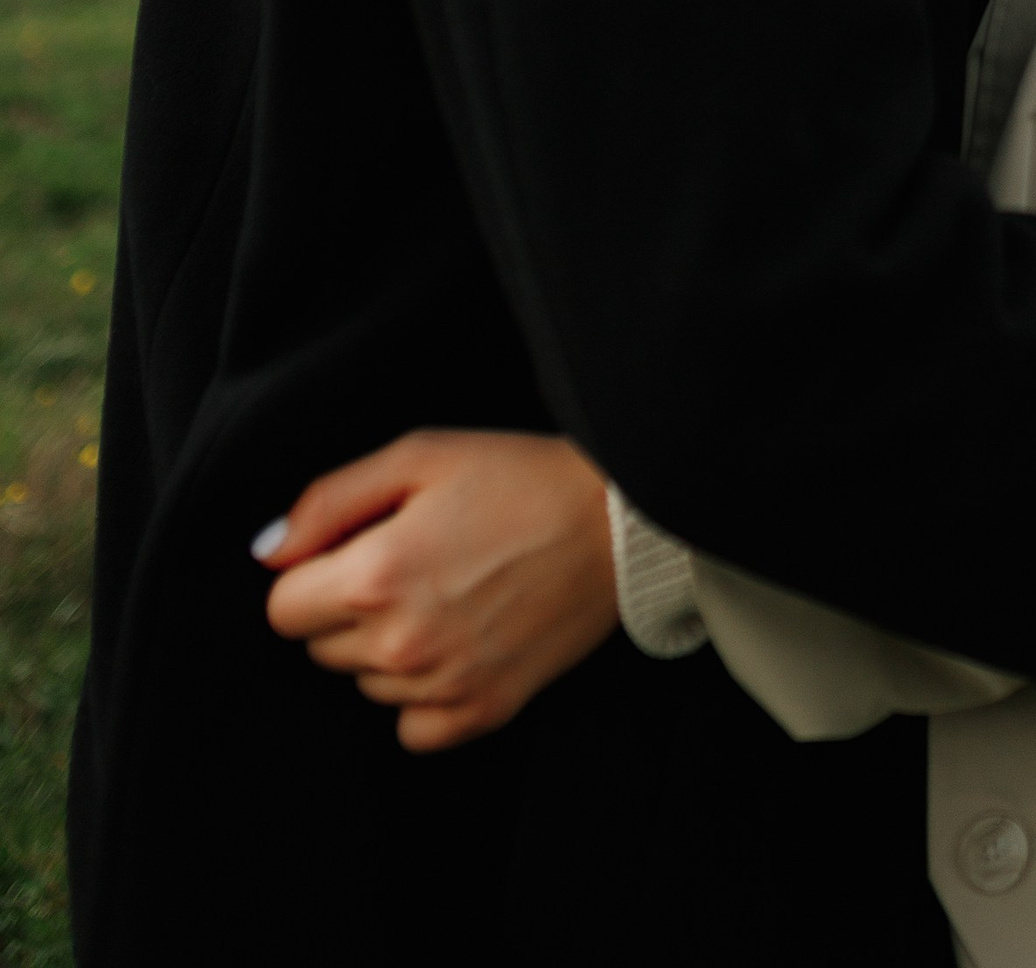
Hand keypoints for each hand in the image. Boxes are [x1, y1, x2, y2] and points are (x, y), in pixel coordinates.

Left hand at [258, 429, 617, 752]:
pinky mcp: (481, 712)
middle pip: (321, 647)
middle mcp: (400, 642)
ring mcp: (441, 685)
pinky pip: (410, 728)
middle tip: (415, 561)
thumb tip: (267, 552)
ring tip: (448, 593)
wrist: (619, 521)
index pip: (282, 608)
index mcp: (376, 574)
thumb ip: (329, 501)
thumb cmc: (519, 477)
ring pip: (365, 684)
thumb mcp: (421, 455)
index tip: (359, 547)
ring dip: (386, 647)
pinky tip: (458, 643)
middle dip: (348, 607)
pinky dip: (422, 694)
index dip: (315, 572)